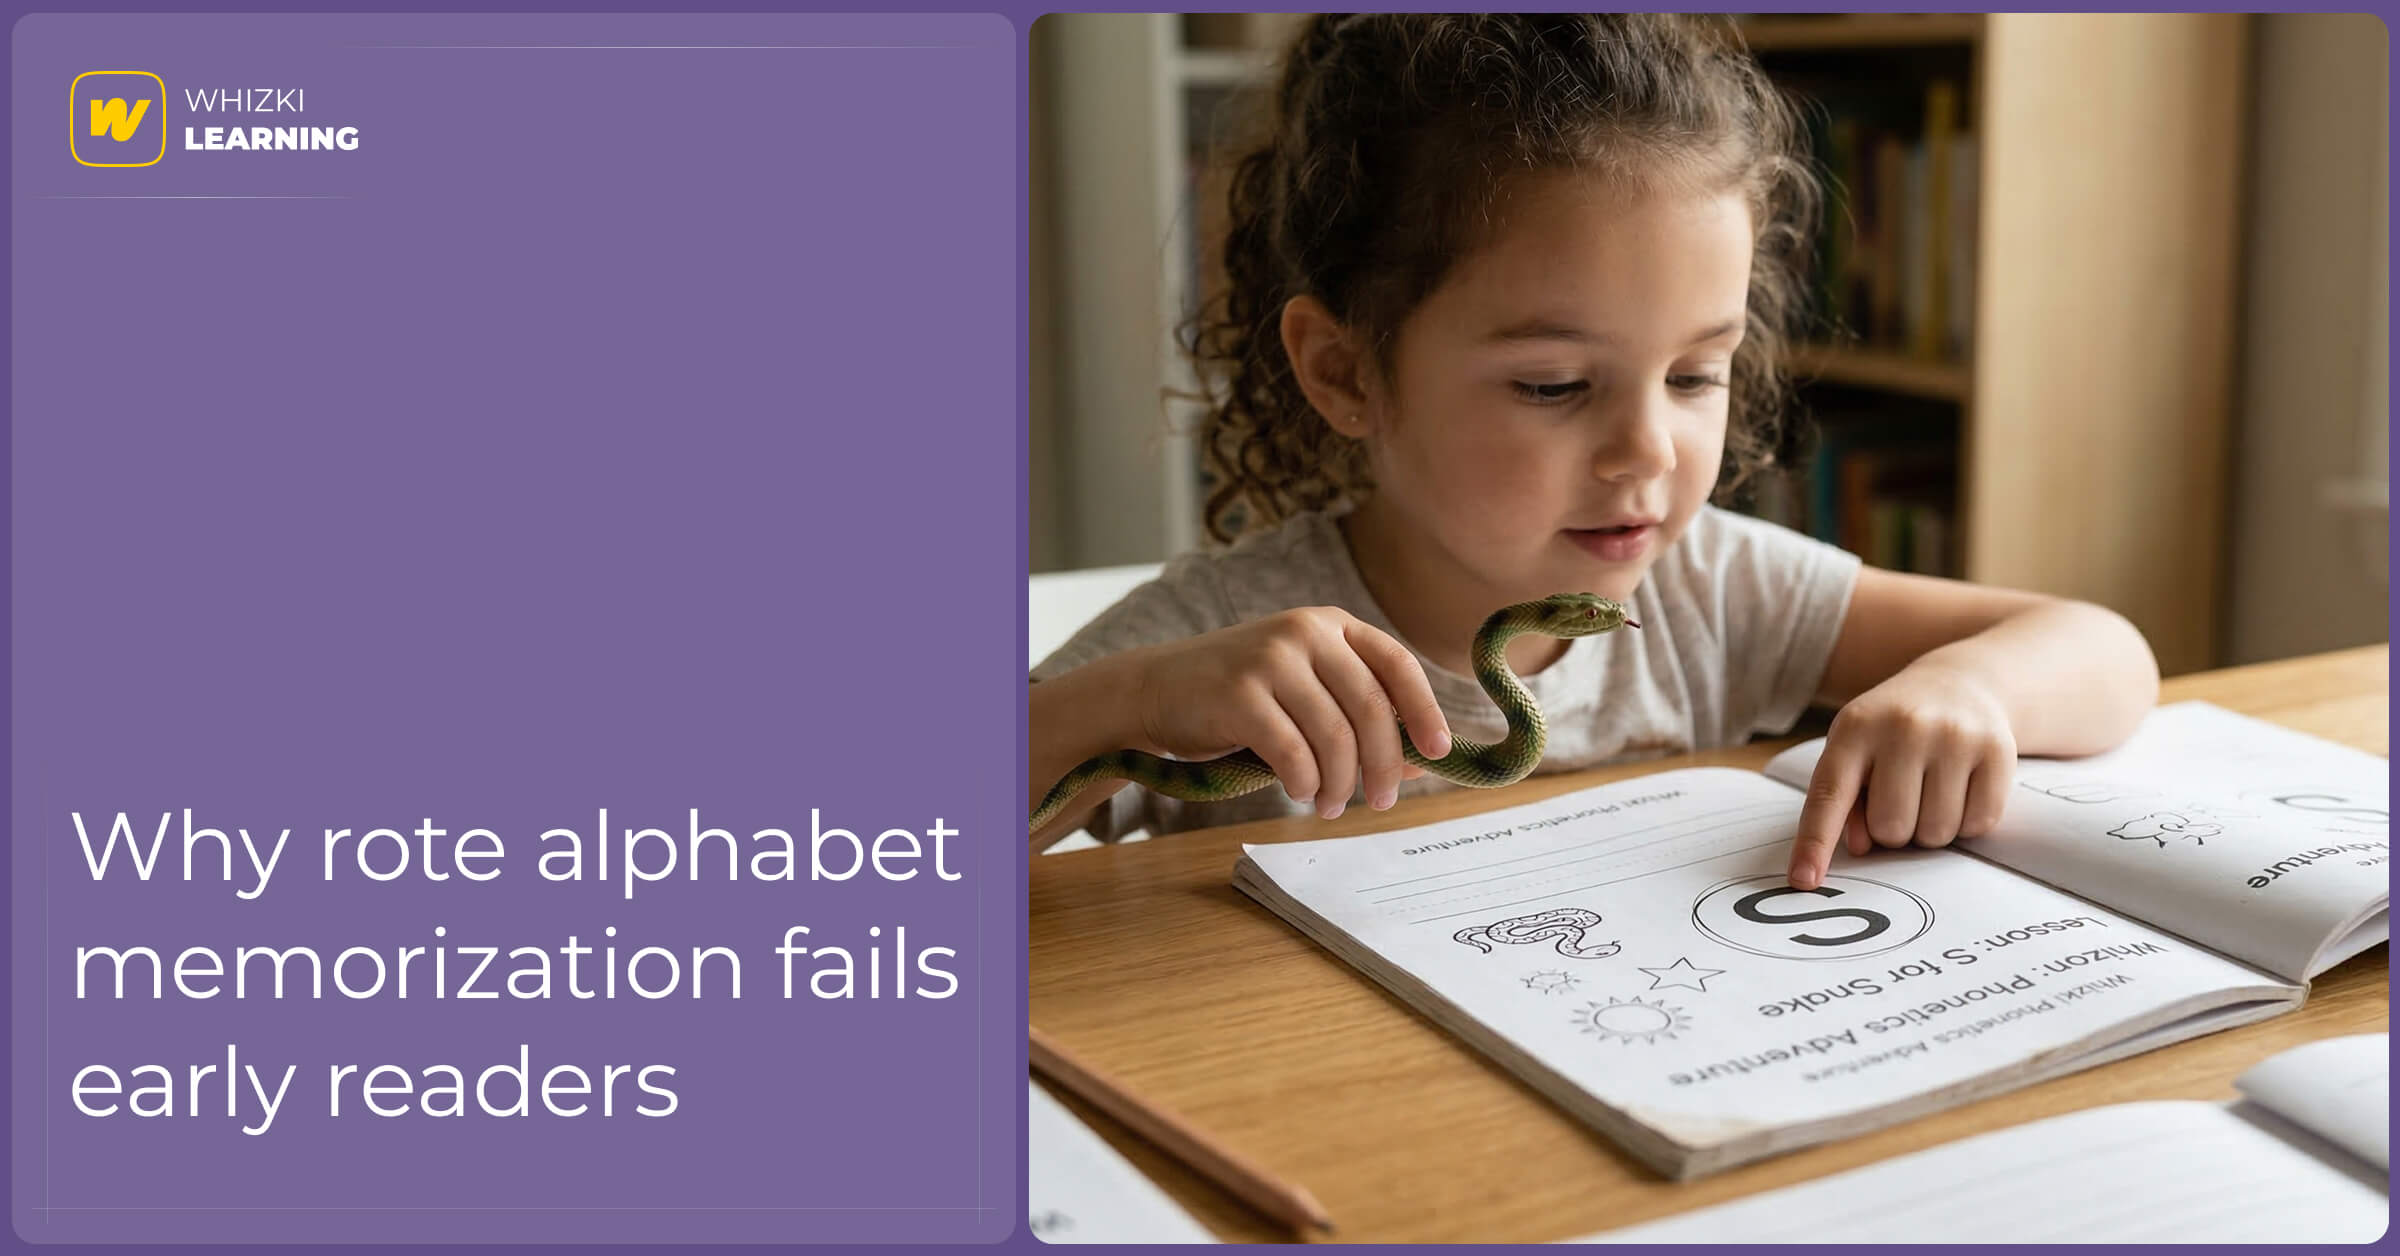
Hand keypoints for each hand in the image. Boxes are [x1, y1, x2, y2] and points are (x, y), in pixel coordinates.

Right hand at [1126, 607, 1449, 817]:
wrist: (1156, 690)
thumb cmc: (1239, 698)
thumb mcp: (1303, 693)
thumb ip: (1355, 716)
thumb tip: (1419, 764)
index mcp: (1329, 624)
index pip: (1396, 662)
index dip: (1424, 709)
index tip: (1439, 752)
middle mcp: (1304, 632)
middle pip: (1370, 707)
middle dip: (1384, 764)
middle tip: (1383, 801)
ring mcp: (1270, 658)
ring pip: (1333, 736)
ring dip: (1341, 783)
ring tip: (1332, 806)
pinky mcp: (1238, 693)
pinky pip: (1292, 752)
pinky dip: (1304, 782)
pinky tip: (1299, 793)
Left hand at [1788, 661, 2015, 888]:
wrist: (1960, 683)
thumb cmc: (1894, 730)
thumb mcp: (1856, 750)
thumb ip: (1847, 801)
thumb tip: (1861, 846)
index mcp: (1854, 728)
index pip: (1829, 795)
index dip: (1815, 842)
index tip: (1802, 880)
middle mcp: (1903, 726)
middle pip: (1891, 828)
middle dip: (1894, 830)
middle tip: (1902, 799)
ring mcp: (1954, 735)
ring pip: (1936, 832)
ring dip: (1931, 829)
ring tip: (1931, 791)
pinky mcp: (1997, 750)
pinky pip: (1978, 824)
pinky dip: (1968, 822)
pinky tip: (1962, 788)